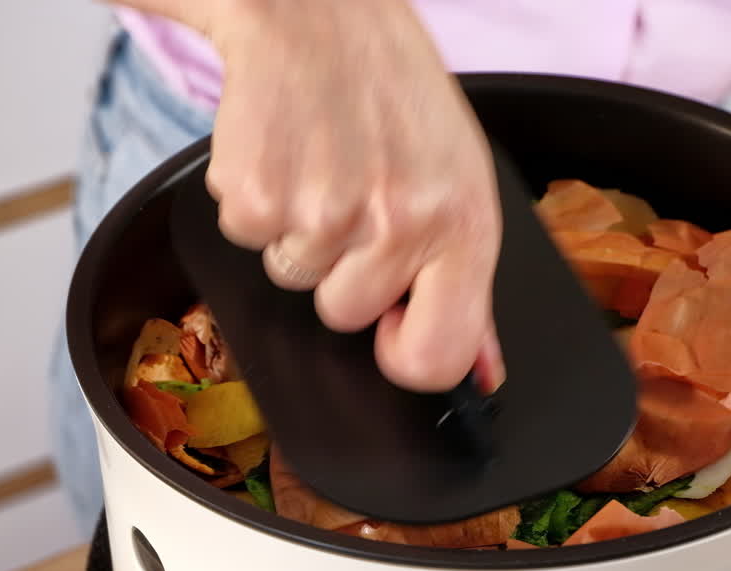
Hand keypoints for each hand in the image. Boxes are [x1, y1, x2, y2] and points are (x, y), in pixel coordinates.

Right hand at [195, 0, 504, 393]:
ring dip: (298, 229)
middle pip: (344, 316)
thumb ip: (466, 281)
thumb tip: (481, 374)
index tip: (393, 323)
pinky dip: (258, 202)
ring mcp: (324, 214)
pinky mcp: (257, 197)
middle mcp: (398, 224)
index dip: (407, 353)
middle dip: (340, 267)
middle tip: (354, 192)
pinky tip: (286, 153)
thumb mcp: (458, 178)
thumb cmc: (394, 94)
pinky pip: (249, 240)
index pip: (438, 357)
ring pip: (293, 277)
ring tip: (322, 161)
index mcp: (462, 225)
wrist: (319, 13)